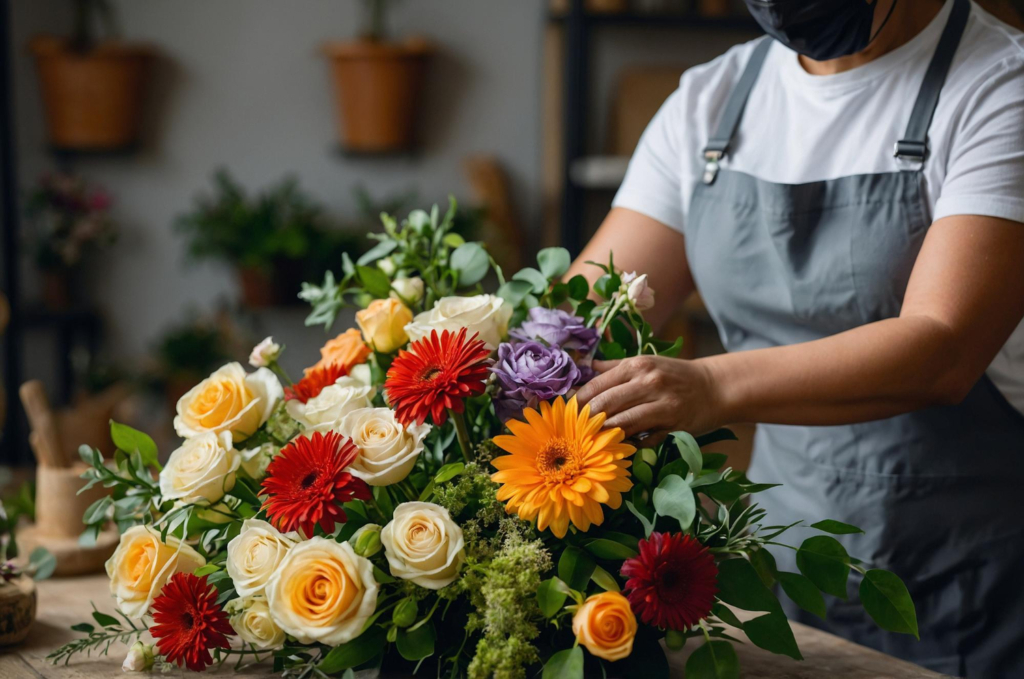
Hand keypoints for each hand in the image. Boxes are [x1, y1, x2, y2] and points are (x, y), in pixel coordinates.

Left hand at [574, 355, 721, 444]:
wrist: (714, 387)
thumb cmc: (673, 375)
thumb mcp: (645, 364)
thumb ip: (612, 367)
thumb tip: (582, 366)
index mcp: (636, 366)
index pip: (596, 384)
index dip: (577, 401)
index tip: (566, 412)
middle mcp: (648, 382)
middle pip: (604, 404)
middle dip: (585, 420)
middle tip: (574, 431)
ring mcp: (662, 403)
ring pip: (621, 423)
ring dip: (603, 434)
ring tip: (590, 442)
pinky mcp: (673, 424)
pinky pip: (644, 438)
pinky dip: (630, 444)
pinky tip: (621, 446)